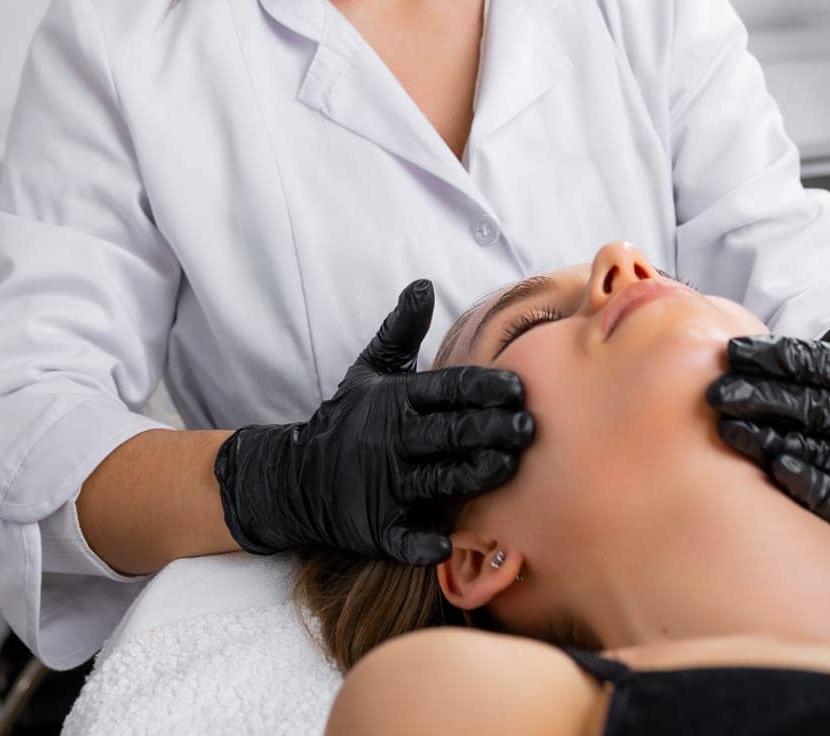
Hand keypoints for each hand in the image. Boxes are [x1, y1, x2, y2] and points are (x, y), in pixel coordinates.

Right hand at [213, 277, 534, 564]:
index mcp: (396, 400)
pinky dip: (420, 542)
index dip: (481, 386)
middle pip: (447, 432)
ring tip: (508, 465)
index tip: (517, 386)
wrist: (301, 477)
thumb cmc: (350, 418)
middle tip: (528, 425)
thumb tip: (423, 285)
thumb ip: (400, 329)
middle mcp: (392, 440)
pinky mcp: (377, 526)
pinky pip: (402, 536)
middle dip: (487, 428)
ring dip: (472, 473)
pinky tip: (445, 544)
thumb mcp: (371, 369)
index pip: (445, 389)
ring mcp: (385, 484)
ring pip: (436, 478)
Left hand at [706, 281, 829, 546]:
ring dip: (769, 438)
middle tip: (716, 392)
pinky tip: (772, 465)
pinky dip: (803, 481)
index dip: (778, 358)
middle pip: (815, 408)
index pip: (824, 366)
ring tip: (727, 427)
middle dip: (762, 397)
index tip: (735, 351)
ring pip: (817, 449)